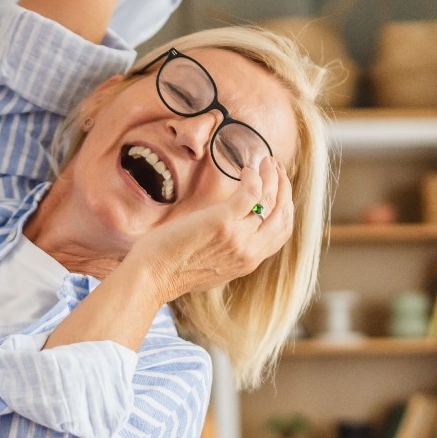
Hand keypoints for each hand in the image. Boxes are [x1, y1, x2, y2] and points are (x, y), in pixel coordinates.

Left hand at [130, 152, 295, 301]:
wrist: (151, 277)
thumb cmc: (170, 269)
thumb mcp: (211, 266)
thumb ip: (228, 251)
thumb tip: (230, 230)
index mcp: (248, 261)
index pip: (282, 231)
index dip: (285, 206)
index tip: (280, 188)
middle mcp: (249, 251)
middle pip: (282, 214)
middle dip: (284, 187)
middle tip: (277, 167)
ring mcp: (239, 237)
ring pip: (270, 200)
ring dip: (272, 176)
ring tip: (266, 160)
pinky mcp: (223, 221)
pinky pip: (251, 192)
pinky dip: (253, 177)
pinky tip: (246, 169)